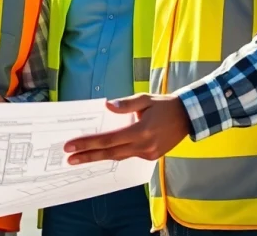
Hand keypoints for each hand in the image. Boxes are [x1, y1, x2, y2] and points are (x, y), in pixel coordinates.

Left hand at [63, 93, 189, 164]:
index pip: (108, 139)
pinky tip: (101, 153)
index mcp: (141, 131)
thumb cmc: (164, 105)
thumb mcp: (146, 99)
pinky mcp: (151, 157)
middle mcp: (143, 146)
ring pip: (118, 157)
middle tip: (68, 158)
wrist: (188, 117)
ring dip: (98, 157)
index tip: (71, 146)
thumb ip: (126, 104)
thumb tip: (108, 105)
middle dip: (87, 155)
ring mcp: (148, 154)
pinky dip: (113, 154)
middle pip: (110, 153)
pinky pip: (128, 156)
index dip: (88, 143)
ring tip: (79, 158)